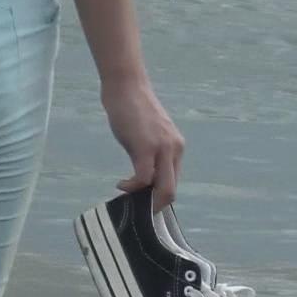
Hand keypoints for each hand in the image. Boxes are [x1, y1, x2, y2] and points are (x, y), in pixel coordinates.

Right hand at [101, 75, 184, 209]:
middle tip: (137, 211)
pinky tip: (121, 185)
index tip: (143, 204)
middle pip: (171, 190)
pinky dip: (131, 187)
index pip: (173, 182)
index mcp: (176, 148)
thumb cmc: (132, 108)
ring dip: (144, 200)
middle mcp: (174, 149)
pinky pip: (143, 179)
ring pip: (163, 188)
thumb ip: (150, 155)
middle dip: (155, 206)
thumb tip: (144, 179)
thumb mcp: (146, 135)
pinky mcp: (146, 147)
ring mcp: (162, 149)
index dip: (159, 198)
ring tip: (127, 197)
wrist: (126, 86)